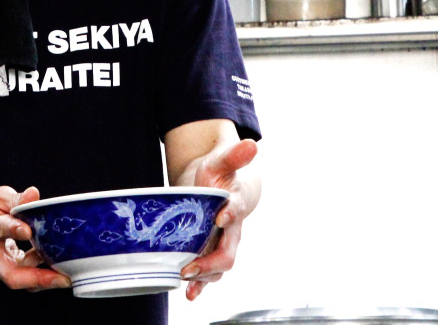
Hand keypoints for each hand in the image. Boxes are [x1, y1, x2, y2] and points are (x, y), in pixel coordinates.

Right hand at [0, 185, 70, 291]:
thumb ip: (15, 199)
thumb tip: (35, 194)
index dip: (13, 229)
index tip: (29, 230)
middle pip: (11, 274)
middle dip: (38, 279)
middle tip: (62, 278)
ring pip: (18, 280)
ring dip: (43, 280)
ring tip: (66, 274)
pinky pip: (20, 277)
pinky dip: (38, 274)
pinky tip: (55, 265)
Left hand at [180, 138, 259, 300]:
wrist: (223, 184)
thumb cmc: (220, 172)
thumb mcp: (222, 159)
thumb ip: (235, 154)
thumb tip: (252, 143)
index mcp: (234, 203)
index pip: (236, 210)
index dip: (230, 213)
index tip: (220, 216)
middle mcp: (231, 229)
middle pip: (227, 251)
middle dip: (210, 261)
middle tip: (191, 266)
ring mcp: (221, 241)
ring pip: (217, 266)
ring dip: (203, 277)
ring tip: (186, 282)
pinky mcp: (209, 248)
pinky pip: (208, 273)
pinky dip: (200, 285)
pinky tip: (189, 294)